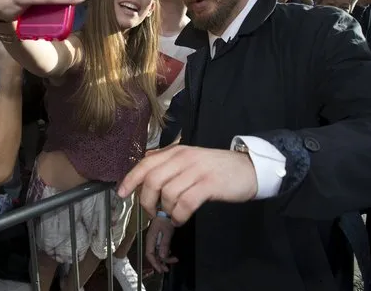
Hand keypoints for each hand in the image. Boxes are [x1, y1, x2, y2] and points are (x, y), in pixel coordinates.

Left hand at [118, 145, 257, 225]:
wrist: (249, 168)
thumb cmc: (216, 167)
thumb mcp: (190, 158)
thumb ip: (168, 160)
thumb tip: (145, 161)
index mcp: (176, 152)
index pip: (146, 163)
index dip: (130, 179)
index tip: (121, 194)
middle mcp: (183, 158)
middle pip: (152, 180)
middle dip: (147, 201)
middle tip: (153, 212)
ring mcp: (196, 171)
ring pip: (167, 194)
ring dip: (166, 210)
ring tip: (173, 215)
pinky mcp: (209, 185)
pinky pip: (184, 203)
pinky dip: (178, 215)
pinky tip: (181, 218)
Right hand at [146, 216, 177, 272]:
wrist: (166, 211)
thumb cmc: (165, 219)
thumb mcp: (167, 232)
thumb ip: (164, 244)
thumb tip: (163, 256)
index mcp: (150, 239)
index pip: (149, 254)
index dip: (154, 263)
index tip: (160, 269)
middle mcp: (151, 240)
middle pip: (153, 255)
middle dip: (160, 263)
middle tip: (167, 269)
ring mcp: (154, 239)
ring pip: (157, 253)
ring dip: (164, 258)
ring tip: (173, 260)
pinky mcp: (158, 238)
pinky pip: (160, 248)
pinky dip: (165, 253)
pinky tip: (170, 254)